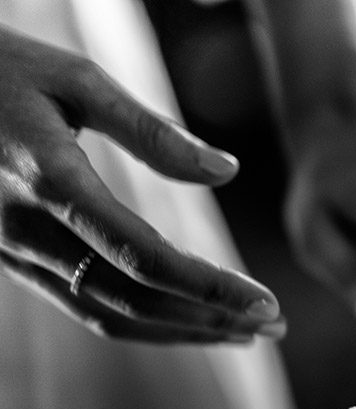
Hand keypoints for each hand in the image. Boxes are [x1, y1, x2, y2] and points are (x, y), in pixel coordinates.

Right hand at [0, 25, 284, 343]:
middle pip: (135, 299)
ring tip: (246, 335)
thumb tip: (227, 171)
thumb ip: (152, 132)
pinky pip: (87, 308)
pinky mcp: (15, 263)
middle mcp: (28, 232)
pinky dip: (147, 323)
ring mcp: (16, 255)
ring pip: (111, 315)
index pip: (144, 258)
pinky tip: (190, 321)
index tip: (265, 303)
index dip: (210, 288)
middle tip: (274, 326)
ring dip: (185, 332)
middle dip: (211, 320)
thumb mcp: (76, 80)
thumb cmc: (0, 72)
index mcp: (50, 182)